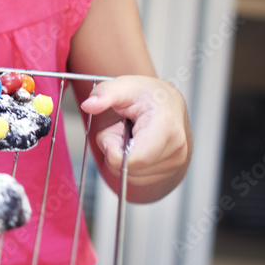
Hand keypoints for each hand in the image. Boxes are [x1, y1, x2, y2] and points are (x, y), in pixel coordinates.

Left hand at [81, 75, 191, 197]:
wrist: (168, 102)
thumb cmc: (147, 95)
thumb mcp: (122, 86)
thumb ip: (104, 94)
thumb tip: (88, 105)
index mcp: (167, 128)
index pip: (137, 158)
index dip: (114, 152)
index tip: (110, 133)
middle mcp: (177, 149)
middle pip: (129, 168)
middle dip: (114, 150)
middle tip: (120, 128)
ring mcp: (176, 164)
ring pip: (130, 176)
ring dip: (120, 157)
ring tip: (130, 135)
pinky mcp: (170, 173)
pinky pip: (136, 179)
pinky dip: (127, 164)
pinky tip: (135, 145)